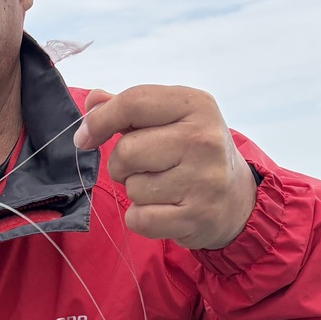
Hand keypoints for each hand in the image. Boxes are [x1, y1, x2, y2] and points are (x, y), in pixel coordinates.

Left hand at [73, 86, 256, 250]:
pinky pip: (140, 218)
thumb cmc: (192, 154)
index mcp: (196, 105)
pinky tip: (163, 210)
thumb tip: (92, 100)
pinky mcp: (197, 215)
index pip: (133, 102)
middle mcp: (204, 139)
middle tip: (142, 168)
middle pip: (126, 151)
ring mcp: (204, 179)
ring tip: (162, 188)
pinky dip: (140, 218)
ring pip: (132, 187)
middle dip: (121, 164)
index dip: (99, 121)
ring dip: (135, 191)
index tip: (84, 137)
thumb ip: (130, 109)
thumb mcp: (171, 120)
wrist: (236, 199)